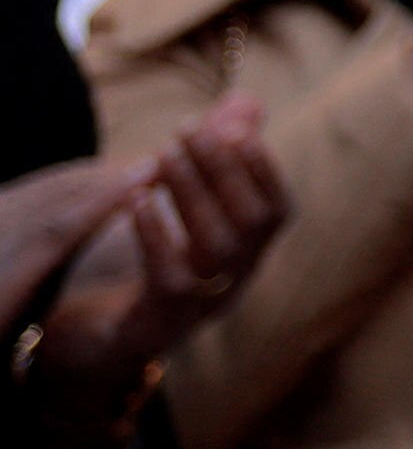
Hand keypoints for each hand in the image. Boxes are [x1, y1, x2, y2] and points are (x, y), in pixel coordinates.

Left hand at [22, 99, 288, 448]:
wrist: (97, 345)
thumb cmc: (144, 269)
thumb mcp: (183, 212)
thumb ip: (215, 160)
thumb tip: (247, 103)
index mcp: (244, 258)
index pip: (278, 211)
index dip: (264, 169)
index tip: (234, 130)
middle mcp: (233, 284)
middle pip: (252, 224)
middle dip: (223, 171)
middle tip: (185, 131)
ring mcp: (200, 309)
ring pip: (218, 248)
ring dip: (193, 194)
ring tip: (162, 155)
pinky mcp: (158, 325)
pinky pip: (173, 281)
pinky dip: (158, 235)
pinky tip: (138, 201)